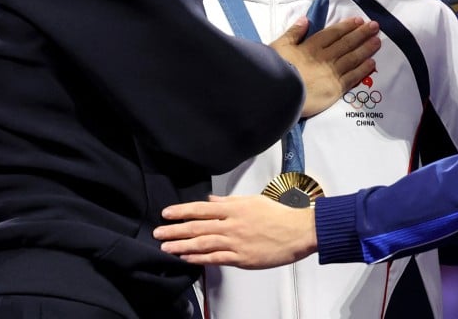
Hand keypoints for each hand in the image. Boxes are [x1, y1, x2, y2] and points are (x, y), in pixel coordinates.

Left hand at [155, 194, 315, 268]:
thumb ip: (229, 201)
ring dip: (182, 246)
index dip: (181, 211)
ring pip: (202, 243)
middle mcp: (232, 224)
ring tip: (166, 247)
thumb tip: (211, 199)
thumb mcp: (253, 201)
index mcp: (234, 208)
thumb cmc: (279, 216)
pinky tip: (187, 259)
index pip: (201, 208)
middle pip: (197, 226)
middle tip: (158, 233)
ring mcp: (236, 242)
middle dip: (175, 230)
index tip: (166, 214)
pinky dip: (199, 259)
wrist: (299, 232)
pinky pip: (215, 258)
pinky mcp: (241, 258)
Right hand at [270, 17, 379, 117]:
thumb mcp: (279, 46)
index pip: (333, 33)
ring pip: (353, 58)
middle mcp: (326, 57)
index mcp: (312, 46)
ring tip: (378, 41)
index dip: (347, 26)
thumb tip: (305, 20)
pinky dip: (364, 69)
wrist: (280, 94)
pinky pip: (353, 77)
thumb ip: (293, 33)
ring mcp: (333, 72)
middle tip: (375, 26)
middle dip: (362, 34)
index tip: (359, 20)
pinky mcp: (336, 89)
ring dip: (367, 48)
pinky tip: (372, 63)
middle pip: (347, 43)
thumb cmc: (276, 70)